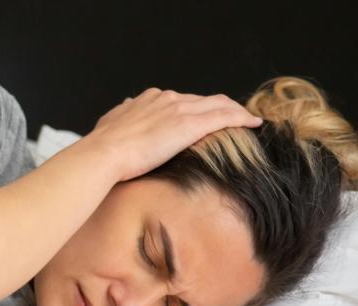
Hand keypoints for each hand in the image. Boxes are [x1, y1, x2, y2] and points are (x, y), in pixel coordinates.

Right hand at [82, 88, 262, 182]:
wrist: (104, 154)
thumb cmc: (104, 146)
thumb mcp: (111, 124)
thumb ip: (122, 115)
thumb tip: (126, 107)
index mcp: (150, 99)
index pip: (182, 100)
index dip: (197, 108)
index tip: (205, 117)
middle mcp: (167, 99)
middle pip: (203, 100)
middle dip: (221, 107)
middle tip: (236, 118)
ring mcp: (179, 109)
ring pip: (218, 104)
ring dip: (235, 111)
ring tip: (248, 120)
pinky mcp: (189, 125)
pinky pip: (224, 116)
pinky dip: (242, 118)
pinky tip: (253, 123)